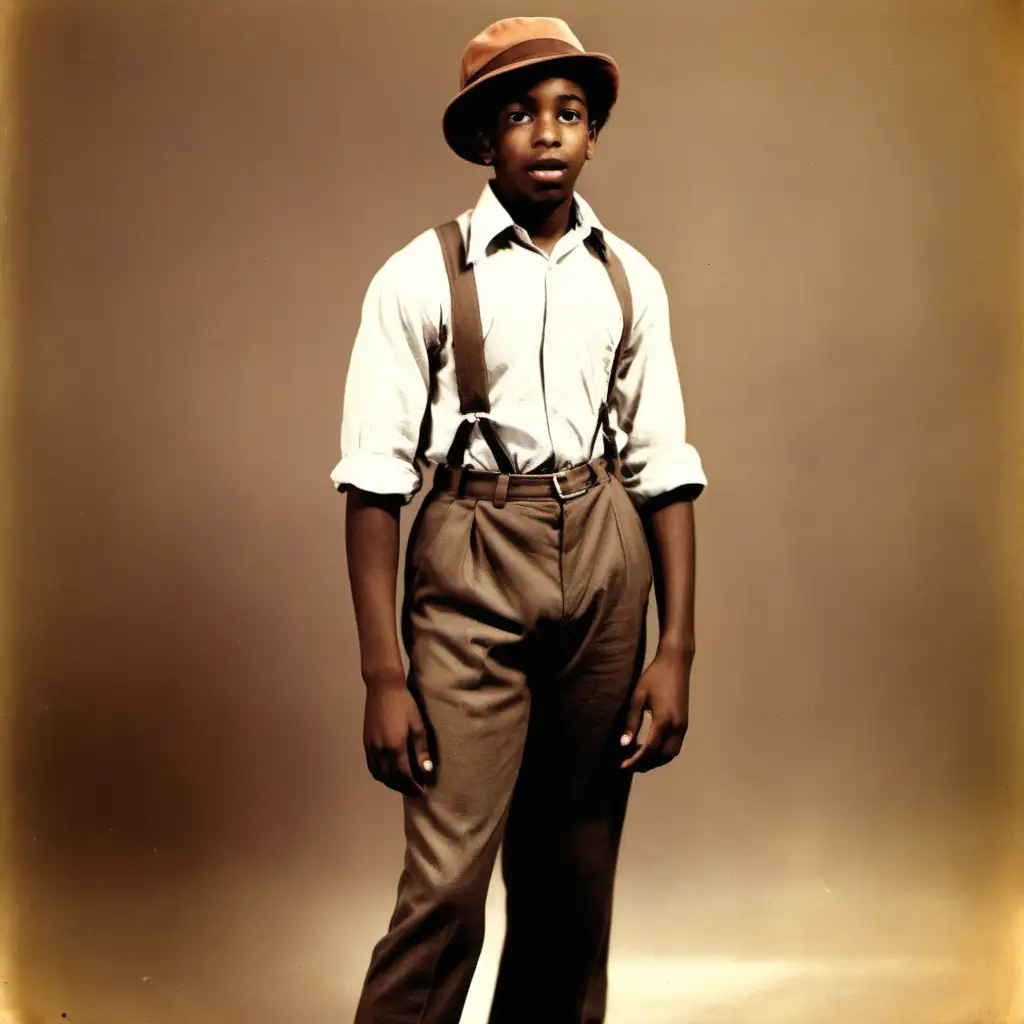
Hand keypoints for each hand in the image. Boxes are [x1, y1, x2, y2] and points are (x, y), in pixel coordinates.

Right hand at [363, 676, 433, 797]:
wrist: (382, 687)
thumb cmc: (404, 704)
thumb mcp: (417, 725)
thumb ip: (421, 750)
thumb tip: (426, 771)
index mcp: (395, 747)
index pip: (404, 776)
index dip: (414, 787)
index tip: (423, 792)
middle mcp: (380, 751)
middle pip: (391, 778)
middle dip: (404, 788)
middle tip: (415, 792)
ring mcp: (371, 747)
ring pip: (379, 775)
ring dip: (391, 784)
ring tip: (403, 785)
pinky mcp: (366, 742)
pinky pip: (372, 766)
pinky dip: (380, 775)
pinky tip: (388, 774)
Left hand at [619, 648, 690, 772]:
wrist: (676, 663)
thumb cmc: (654, 676)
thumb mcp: (638, 697)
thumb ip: (632, 721)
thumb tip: (624, 744)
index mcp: (663, 721)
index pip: (649, 750)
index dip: (636, 761)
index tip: (623, 766)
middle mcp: (677, 727)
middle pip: (662, 756)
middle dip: (645, 764)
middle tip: (628, 765)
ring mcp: (683, 726)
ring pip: (671, 754)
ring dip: (656, 760)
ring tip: (638, 759)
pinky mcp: (685, 723)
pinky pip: (676, 746)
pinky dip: (664, 753)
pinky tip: (651, 748)